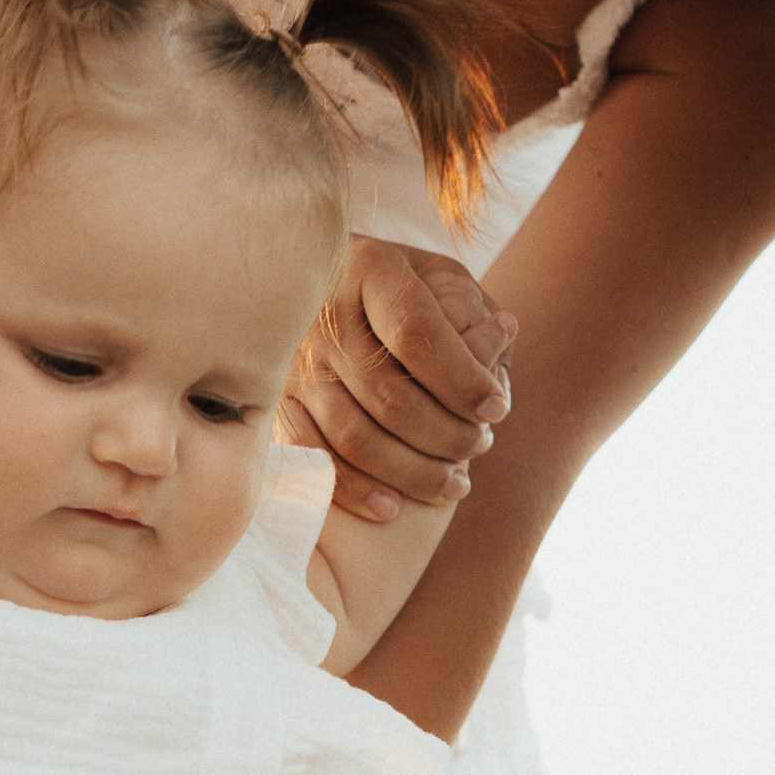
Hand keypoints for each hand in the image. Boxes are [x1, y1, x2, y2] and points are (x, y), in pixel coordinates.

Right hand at [282, 238, 515, 523]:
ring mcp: (295, 362)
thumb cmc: (408, 291)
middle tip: (480, 446)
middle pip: (389, 395)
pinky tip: (394, 505)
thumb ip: (474, 318)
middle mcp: (323, 314)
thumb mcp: (446, 282)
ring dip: (413, 471)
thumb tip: (498, 356)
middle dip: (446, 435)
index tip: (495, 408)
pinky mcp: (276, 402)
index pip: (417, 334)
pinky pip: (313, 458)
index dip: (462, 380)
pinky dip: (355, 489)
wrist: (333, 287)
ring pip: (354, 436)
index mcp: (370, 269)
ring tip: (455, 484)